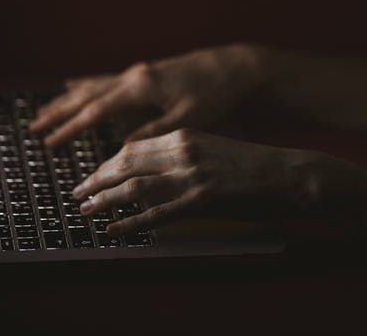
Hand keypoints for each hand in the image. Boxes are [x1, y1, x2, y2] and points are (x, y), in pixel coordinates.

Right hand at [27, 44, 266, 148]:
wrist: (234, 66)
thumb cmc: (215, 94)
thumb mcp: (188, 119)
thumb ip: (154, 133)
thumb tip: (124, 147)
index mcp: (140, 88)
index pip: (96, 112)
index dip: (71, 129)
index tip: (49, 143)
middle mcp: (134, 76)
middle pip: (87, 95)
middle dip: (59, 112)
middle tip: (33, 127)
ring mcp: (138, 72)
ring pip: (93, 86)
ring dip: (67, 99)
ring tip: (44, 109)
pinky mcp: (146, 73)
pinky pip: (106, 79)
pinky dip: (86, 84)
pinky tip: (74, 84)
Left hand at [70, 129, 318, 236]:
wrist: (289, 173)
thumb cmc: (254, 166)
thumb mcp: (213, 149)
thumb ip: (184, 155)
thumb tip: (155, 171)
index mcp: (186, 135)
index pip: (132, 147)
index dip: (106, 163)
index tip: (91, 175)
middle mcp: (184, 151)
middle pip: (125, 164)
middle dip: (96, 180)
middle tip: (78, 194)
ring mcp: (192, 176)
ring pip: (134, 187)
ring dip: (105, 201)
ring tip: (86, 212)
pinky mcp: (202, 200)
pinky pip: (157, 213)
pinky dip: (130, 223)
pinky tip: (115, 230)